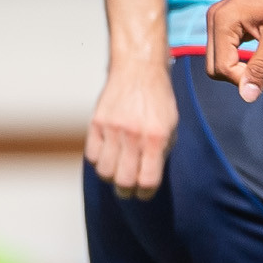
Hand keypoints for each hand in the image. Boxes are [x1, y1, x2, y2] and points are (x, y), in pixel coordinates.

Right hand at [86, 57, 178, 199]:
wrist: (138, 69)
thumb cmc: (157, 99)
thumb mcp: (170, 125)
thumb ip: (160, 152)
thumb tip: (148, 178)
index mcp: (156, 138)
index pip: (147, 181)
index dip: (145, 193)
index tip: (144, 192)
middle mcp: (133, 135)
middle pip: (123, 181)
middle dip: (126, 190)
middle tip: (128, 186)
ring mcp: (112, 129)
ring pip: (104, 172)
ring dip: (111, 177)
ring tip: (117, 171)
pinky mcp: (96, 123)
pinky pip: (92, 156)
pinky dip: (99, 161)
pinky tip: (107, 156)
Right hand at [204, 0, 262, 100]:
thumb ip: (260, 68)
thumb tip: (247, 97)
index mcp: (222, 21)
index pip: (222, 67)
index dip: (243, 80)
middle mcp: (213, 18)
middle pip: (214, 67)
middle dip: (239, 77)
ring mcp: (216, 19)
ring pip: (217, 61)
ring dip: (239, 70)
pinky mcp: (223, 22)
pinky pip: (224, 51)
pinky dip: (239, 60)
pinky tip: (261, 56)